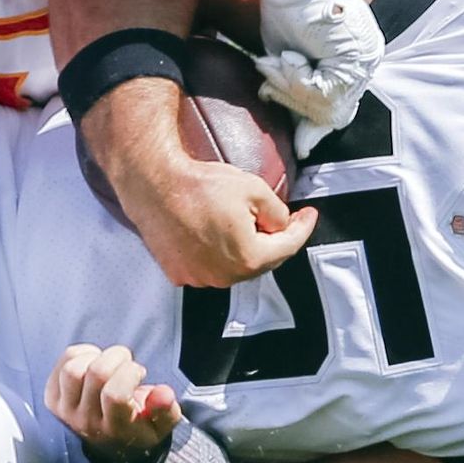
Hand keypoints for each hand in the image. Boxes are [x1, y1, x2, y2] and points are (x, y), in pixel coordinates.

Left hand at [46, 343, 182, 462]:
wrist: (108, 445)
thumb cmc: (138, 427)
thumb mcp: (161, 425)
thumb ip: (167, 410)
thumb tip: (164, 393)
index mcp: (115, 428)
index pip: (115, 394)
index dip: (130, 373)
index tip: (139, 372)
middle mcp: (87, 421)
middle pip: (96, 375)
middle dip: (117, 357)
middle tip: (126, 361)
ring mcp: (65, 411)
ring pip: (73, 369)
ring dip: (94, 356)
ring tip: (108, 362)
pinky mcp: (52, 398)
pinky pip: (61, 364)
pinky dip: (79, 353)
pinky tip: (93, 360)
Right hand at [113, 152, 317, 289]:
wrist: (154, 184)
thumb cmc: (201, 185)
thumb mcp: (254, 189)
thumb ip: (278, 212)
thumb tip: (281, 224)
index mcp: (248, 258)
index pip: (288, 246)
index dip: (303, 228)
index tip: (309, 214)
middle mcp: (224, 276)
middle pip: (261, 261)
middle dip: (273, 240)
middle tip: (281, 217)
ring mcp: (199, 278)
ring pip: (234, 266)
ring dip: (244, 249)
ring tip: (242, 222)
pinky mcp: (179, 273)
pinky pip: (208, 267)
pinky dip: (217, 253)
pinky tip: (214, 232)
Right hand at [253, 0, 384, 154]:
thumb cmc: (288, 5)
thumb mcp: (288, 56)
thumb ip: (295, 89)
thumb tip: (301, 141)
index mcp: (355, 60)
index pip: (339, 109)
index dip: (314, 125)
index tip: (300, 145)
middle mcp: (366, 63)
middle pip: (333, 113)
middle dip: (295, 102)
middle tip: (270, 79)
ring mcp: (363, 61)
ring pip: (325, 105)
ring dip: (290, 88)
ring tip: (276, 62)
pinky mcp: (354, 59)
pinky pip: (321, 92)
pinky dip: (296, 80)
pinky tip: (287, 58)